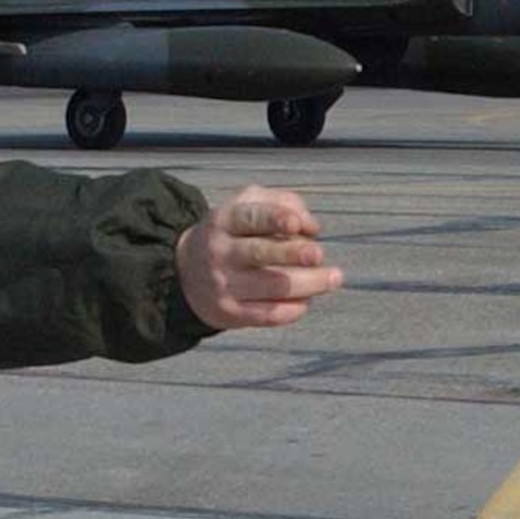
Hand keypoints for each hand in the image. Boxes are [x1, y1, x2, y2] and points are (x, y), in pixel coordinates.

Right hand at [175, 185, 342, 329]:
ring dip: (307, 284)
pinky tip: (307, 300)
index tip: (297, 224)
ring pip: (271, 287)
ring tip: (334, 278)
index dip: (274, 218)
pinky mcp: (230, 313)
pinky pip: (267, 315)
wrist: (186, 274)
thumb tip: (312, 227)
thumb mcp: (246, 205)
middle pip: (259, 253)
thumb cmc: (231, 233)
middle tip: (319, 254)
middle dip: (292, 253)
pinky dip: (292, 309)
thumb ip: (281, 203)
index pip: (249, 217)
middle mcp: (220, 252)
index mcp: (224, 221)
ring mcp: (224, 285)